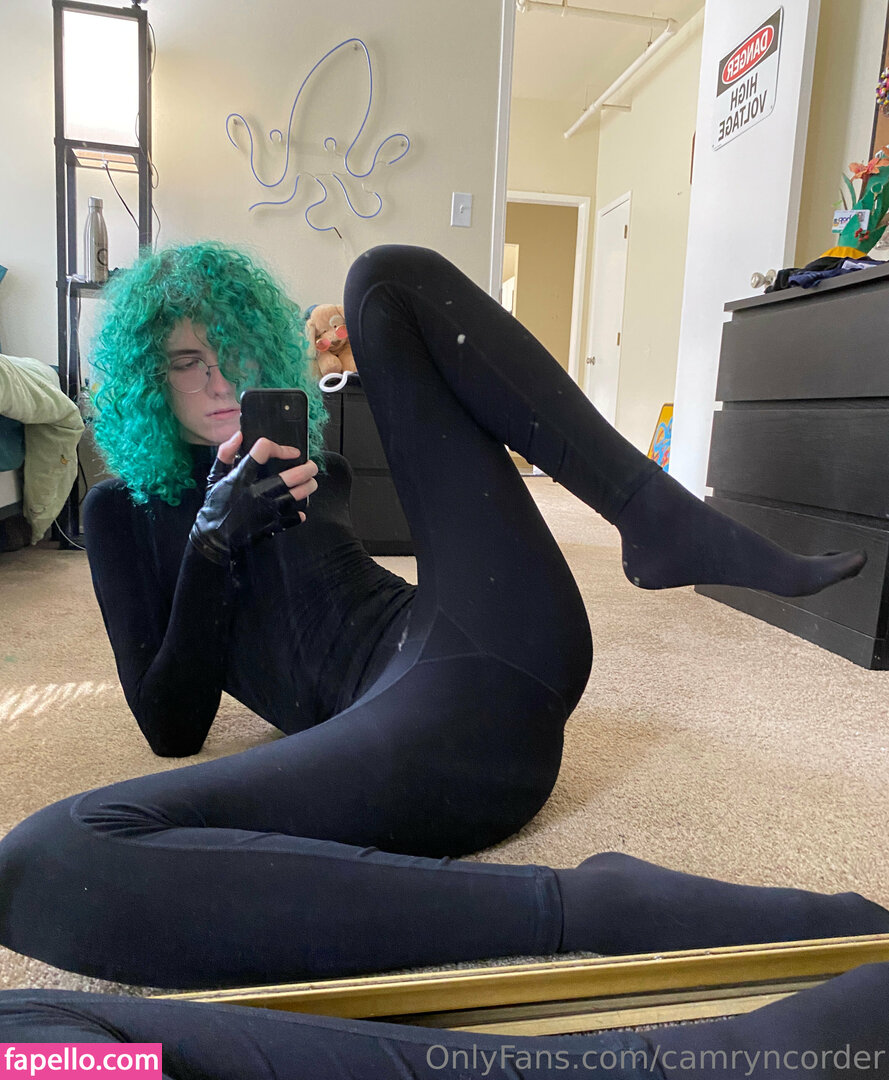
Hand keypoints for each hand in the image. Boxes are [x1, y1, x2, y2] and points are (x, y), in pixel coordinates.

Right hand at [189, 431, 318, 564]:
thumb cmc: (215, 506)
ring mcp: (266, 510)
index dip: (279, 448)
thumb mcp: (214, 477)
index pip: (262, 452)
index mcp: (241, 478)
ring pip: (296, 496)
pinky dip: (300, 512)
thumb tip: (239, 436)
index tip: (292, 452)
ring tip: (311, 482)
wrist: (214, 539)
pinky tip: (300, 506)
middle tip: (311, 466)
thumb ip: (225, 454)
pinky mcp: (272, 525)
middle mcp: (256, 493)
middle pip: (290, 477)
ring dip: (308, 487)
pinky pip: (294, 517)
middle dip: (306, 469)